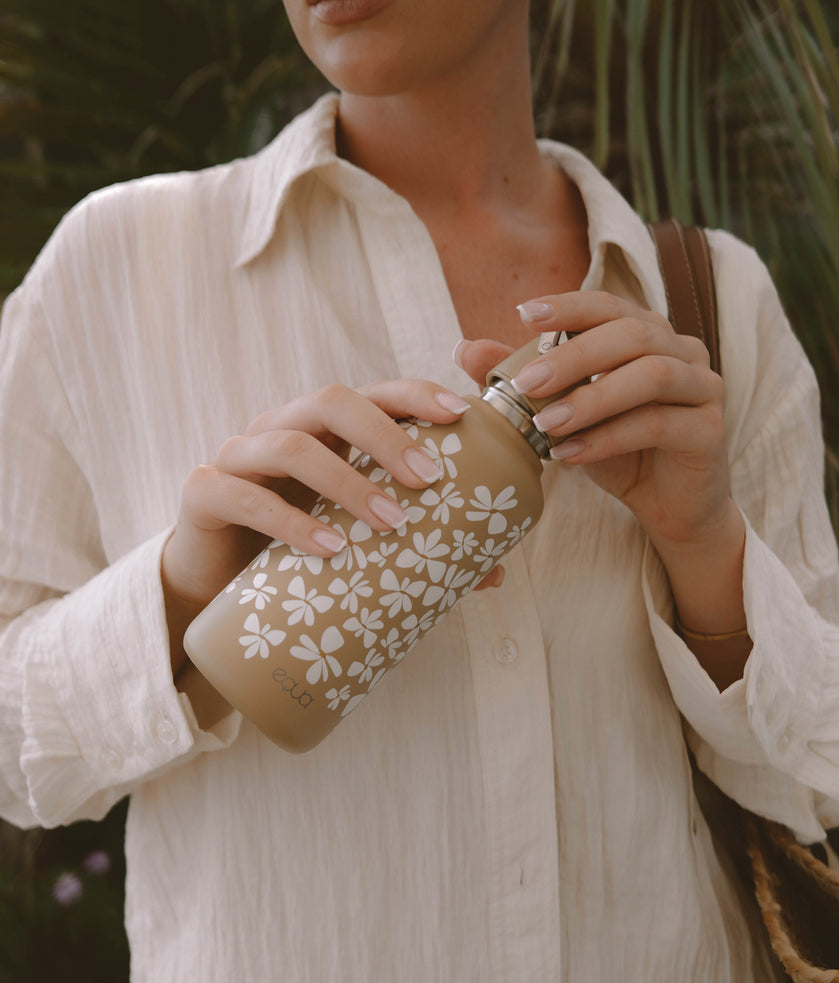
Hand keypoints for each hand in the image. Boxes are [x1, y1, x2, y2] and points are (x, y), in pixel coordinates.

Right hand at [161, 380, 474, 668]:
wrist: (211, 589)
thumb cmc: (292, 553)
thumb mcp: (355, 541)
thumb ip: (413, 548)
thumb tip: (490, 573)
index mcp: (321, 431)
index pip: (371, 394)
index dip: (414, 394)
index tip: (459, 413)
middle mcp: (279, 429)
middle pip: (331, 402)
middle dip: (386, 434)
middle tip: (428, 480)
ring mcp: (238, 457)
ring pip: (291, 445)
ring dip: (347, 480)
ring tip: (389, 523)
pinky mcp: (204, 494)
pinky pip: (245, 496)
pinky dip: (290, 522)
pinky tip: (328, 549)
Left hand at [455, 293, 750, 690]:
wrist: (670, 509)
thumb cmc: (618, 451)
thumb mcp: (565, 413)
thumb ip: (524, 379)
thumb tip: (464, 348)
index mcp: (649, 335)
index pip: (609, 305)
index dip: (570, 305)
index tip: (524, 314)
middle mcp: (684, 351)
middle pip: (632, 334)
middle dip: (574, 355)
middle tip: (526, 382)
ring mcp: (704, 387)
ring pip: (651, 375)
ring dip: (592, 398)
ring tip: (545, 424)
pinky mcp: (710, 430)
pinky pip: (658, 424)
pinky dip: (608, 438)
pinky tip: (570, 456)